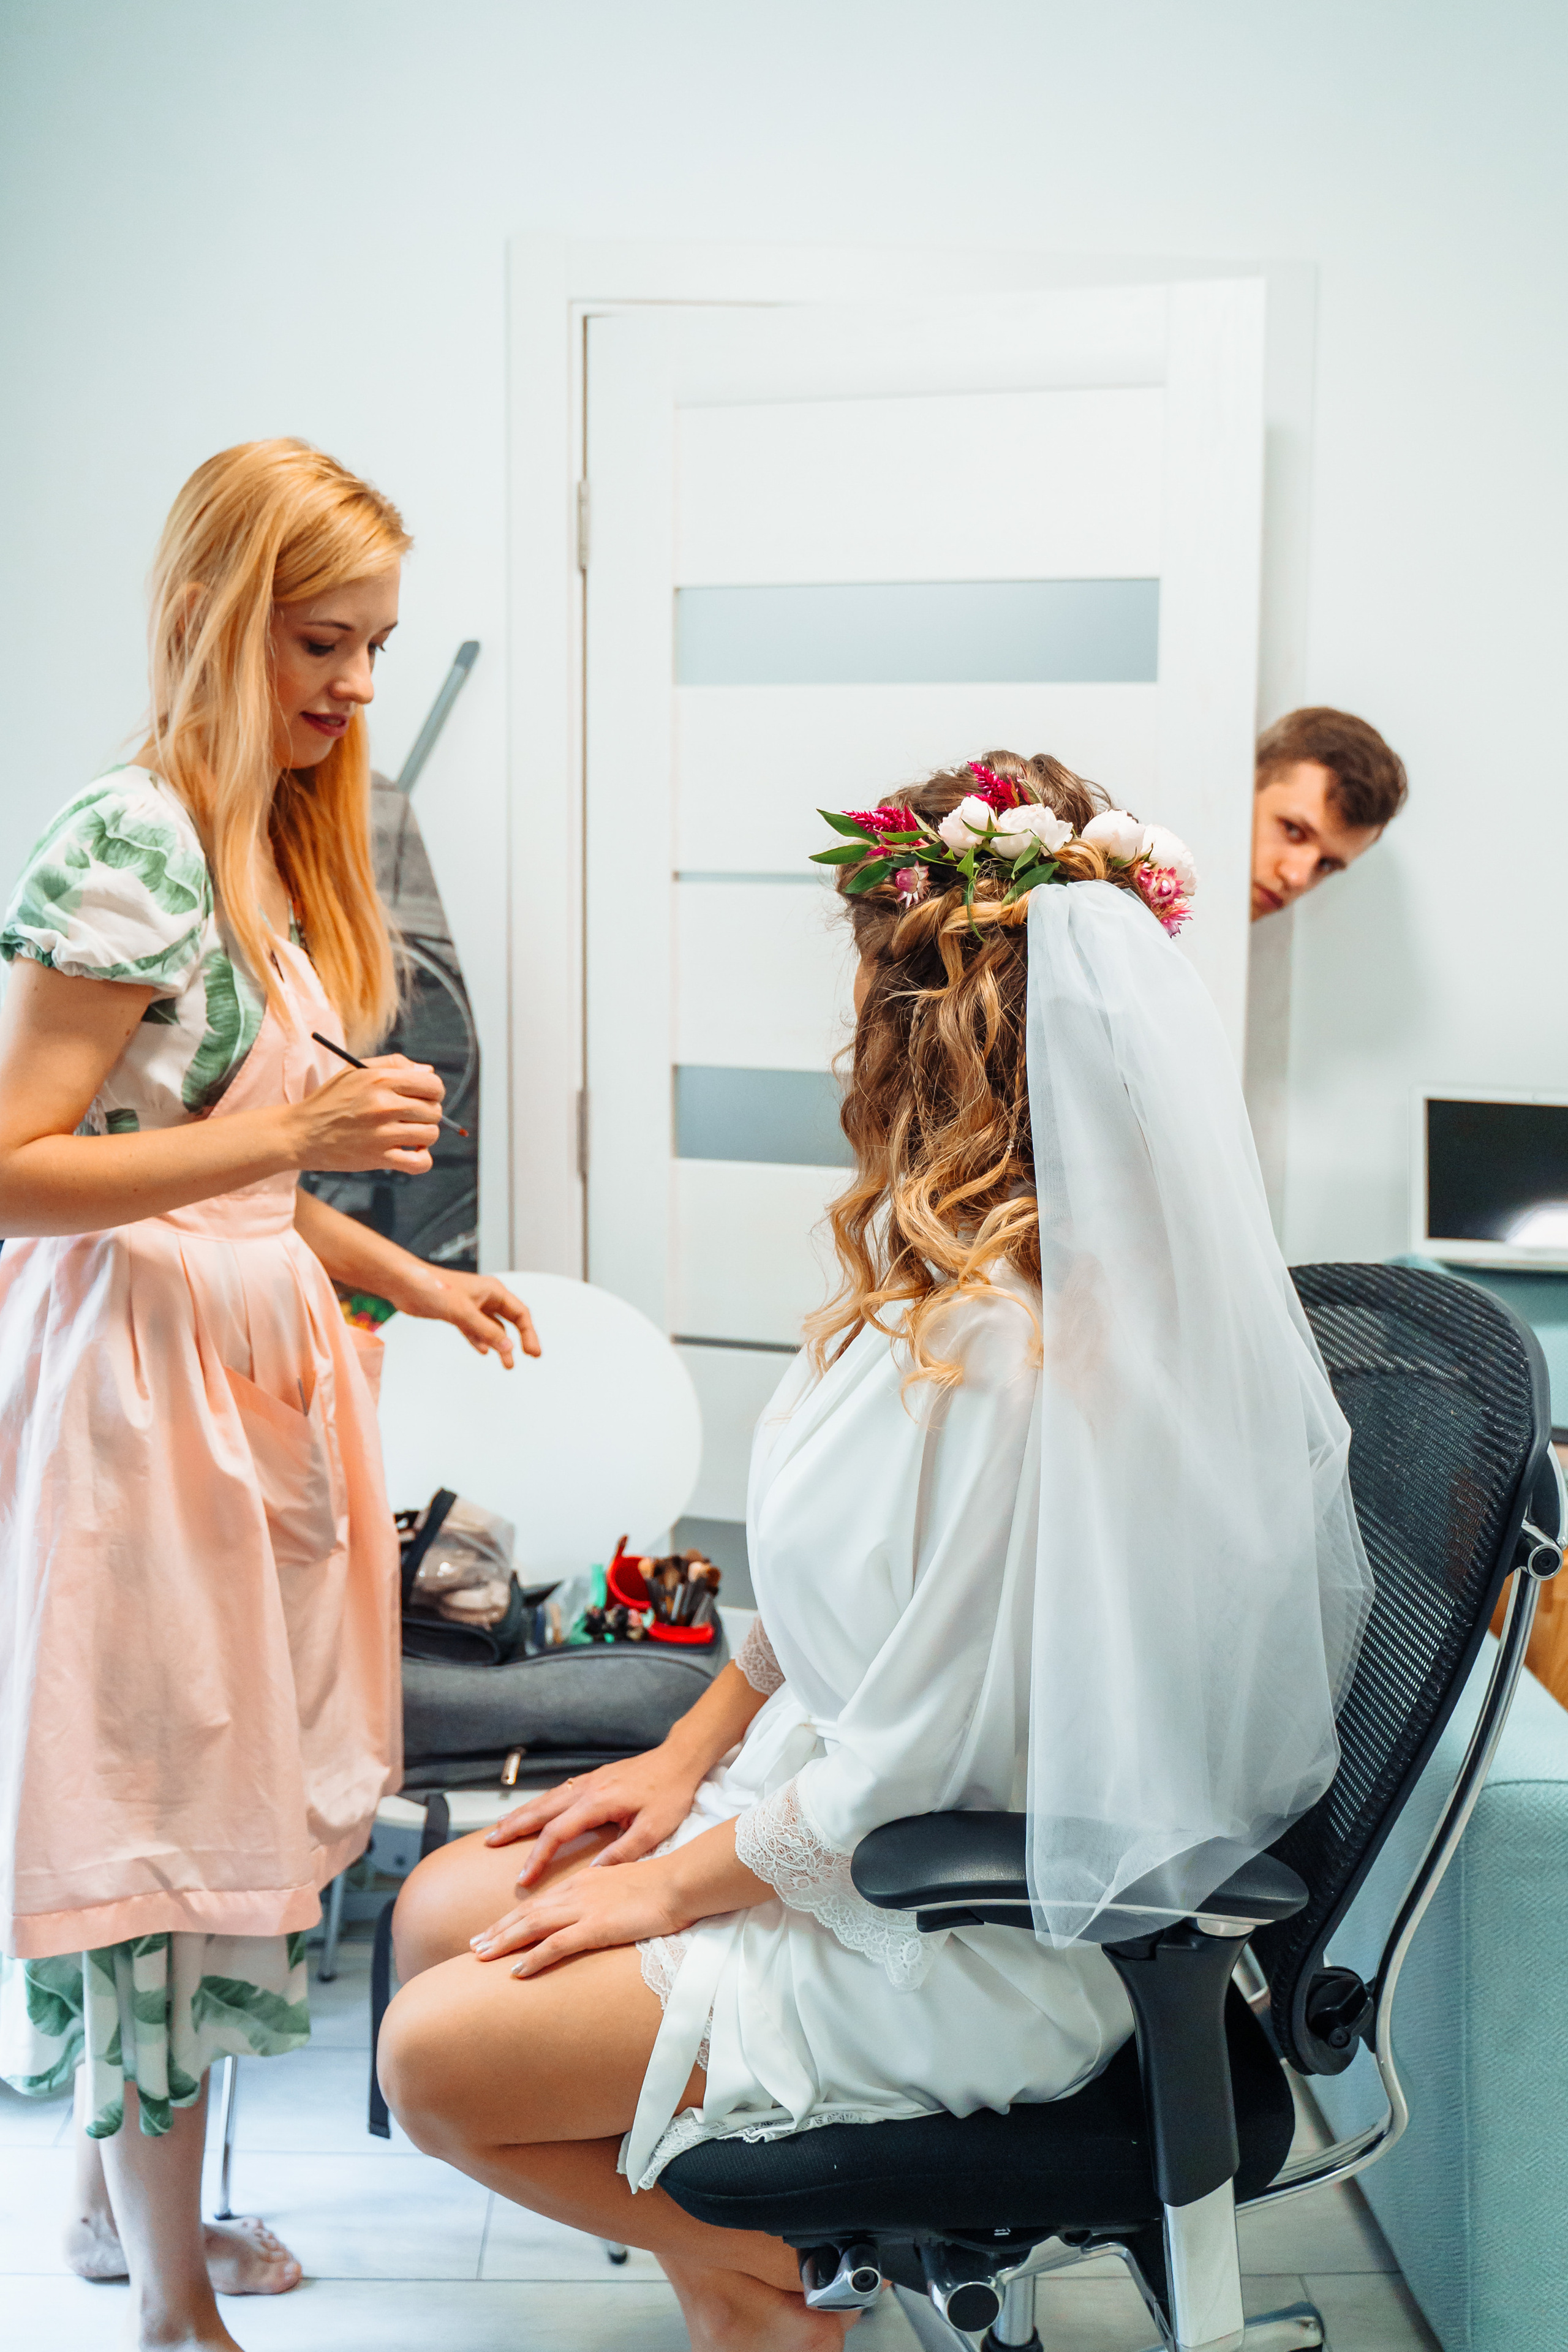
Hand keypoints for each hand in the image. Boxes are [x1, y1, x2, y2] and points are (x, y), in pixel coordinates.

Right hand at [290, 1056, 442, 1174]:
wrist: (301, 1134)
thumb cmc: (330, 1100)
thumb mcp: (356, 1071)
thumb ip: (394, 1065)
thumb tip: (428, 1073)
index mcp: (380, 1080)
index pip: (433, 1085)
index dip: (433, 1092)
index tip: (423, 1098)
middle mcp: (384, 1105)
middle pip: (434, 1110)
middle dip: (427, 1114)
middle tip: (409, 1117)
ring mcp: (382, 1134)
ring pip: (431, 1134)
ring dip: (424, 1136)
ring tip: (407, 1134)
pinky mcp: (379, 1158)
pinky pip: (421, 1162)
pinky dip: (422, 1159)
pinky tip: (410, 1152)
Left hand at [390, 1267, 540, 1366]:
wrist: (405, 1284)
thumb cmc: (434, 1288)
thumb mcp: (464, 1312)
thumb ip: (486, 1331)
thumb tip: (508, 1348)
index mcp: (493, 1291)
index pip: (520, 1314)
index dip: (529, 1334)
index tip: (533, 1353)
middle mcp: (486, 1297)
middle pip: (511, 1321)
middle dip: (520, 1339)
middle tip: (529, 1357)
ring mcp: (471, 1306)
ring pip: (493, 1328)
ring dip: (500, 1345)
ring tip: (508, 1365)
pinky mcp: (457, 1314)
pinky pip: (475, 1330)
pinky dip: (481, 1340)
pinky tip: (484, 1351)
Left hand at [471, 1852, 688, 1976]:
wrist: (681, 1881)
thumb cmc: (662, 1885)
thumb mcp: (625, 1887)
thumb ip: (605, 1899)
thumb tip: (597, 1914)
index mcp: (584, 1882)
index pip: (540, 1902)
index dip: (513, 1916)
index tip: (491, 1929)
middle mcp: (578, 1892)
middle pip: (528, 1912)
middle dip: (498, 1929)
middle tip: (473, 1945)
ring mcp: (585, 1909)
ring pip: (534, 1925)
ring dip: (505, 1941)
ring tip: (481, 1956)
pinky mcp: (597, 1926)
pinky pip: (558, 1945)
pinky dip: (534, 1957)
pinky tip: (518, 1971)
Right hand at [485, 1748, 707, 1882]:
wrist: (680, 1759)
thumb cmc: (670, 1794)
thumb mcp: (653, 1829)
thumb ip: (622, 1852)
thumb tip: (592, 1875)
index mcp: (598, 1803)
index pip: (557, 1833)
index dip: (538, 1857)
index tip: (523, 1879)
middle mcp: (588, 1788)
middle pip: (541, 1810)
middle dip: (513, 1827)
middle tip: (488, 1843)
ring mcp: (590, 1780)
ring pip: (547, 1798)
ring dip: (522, 1813)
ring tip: (499, 1828)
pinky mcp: (595, 1777)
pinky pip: (558, 1792)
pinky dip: (539, 1803)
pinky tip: (533, 1811)